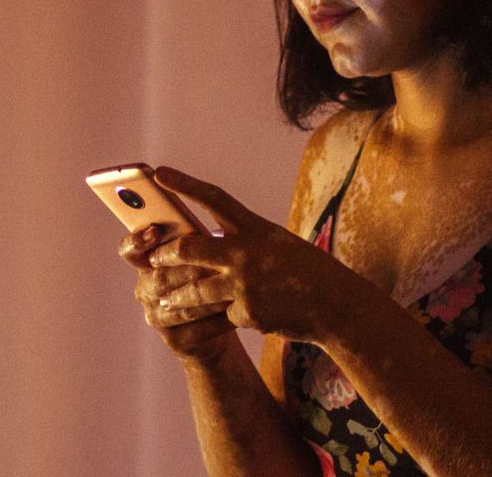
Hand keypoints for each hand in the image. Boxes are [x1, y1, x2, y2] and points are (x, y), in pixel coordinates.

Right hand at [119, 223, 236, 361]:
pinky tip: (236, 310)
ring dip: (207, 299)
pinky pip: (197, 329)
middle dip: (184, 273)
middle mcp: (145, 290)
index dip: (137, 241)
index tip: (154, 232)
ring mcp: (157, 317)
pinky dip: (219, 319)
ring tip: (229, 291)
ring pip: (180, 307)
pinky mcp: (175, 340)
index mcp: (147, 264)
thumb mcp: (203, 255)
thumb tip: (209, 231)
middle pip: (158, 280)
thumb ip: (197, 242)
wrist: (219, 323)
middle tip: (206, 267)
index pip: (129, 250)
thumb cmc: (211, 277)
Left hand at [146, 164, 356, 343]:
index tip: (158, 174)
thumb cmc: (308, 271)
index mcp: (256, 228)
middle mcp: (247, 252)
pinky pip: (222, 315)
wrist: (337, 304)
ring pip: (193, 290)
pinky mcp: (247, 312)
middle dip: (164, 256)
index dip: (185, 184)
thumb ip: (246, 241)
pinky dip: (225, 316)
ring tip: (164, 299)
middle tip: (154, 259)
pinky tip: (235, 318)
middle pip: (188, 249)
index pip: (214, 198)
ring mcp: (245, 283)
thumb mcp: (278, 243)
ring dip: (176, 296)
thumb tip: (211, 245)